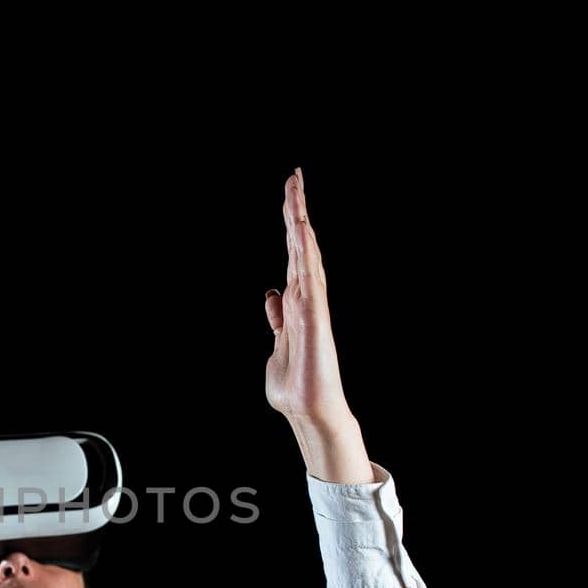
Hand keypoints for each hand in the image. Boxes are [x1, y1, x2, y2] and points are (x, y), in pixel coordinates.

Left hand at [264, 168, 352, 424]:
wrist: (309, 410)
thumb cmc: (295, 383)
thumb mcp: (277, 344)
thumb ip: (277, 319)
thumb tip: (272, 295)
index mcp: (296, 301)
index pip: (292, 254)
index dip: (290, 224)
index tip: (289, 194)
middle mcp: (306, 297)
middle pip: (300, 246)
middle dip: (296, 211)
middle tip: (294, 177)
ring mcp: (312, 306)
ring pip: (306, 254)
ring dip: (300, 223)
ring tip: (296, 191)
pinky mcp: (315, 318)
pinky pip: (311, 279)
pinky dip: (307, 254)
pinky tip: (303, 231)